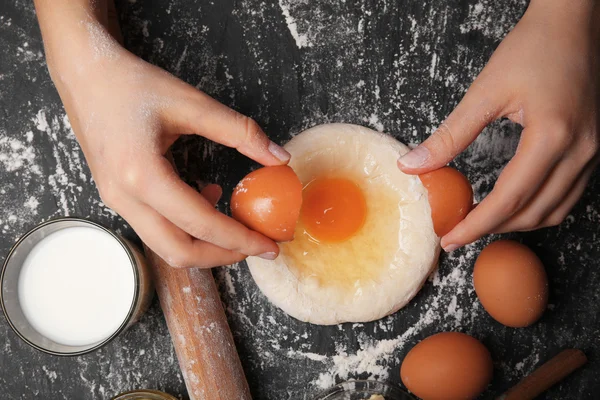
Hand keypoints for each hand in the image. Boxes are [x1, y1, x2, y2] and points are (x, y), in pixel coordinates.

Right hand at [36, 1, 286, 266]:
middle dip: (223, 255)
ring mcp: (116, 201)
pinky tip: (206, 198)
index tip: (270, 245)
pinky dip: (186, 228)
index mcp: (142, 176)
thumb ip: (240, 131)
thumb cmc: (132, 84)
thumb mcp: (191, 103)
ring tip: (238, 227)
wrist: (85, 74)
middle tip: (257, 246)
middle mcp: (124, 198)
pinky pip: (155, 229)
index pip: (201, 224)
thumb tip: (279, 158)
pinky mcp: (117, 197)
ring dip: (205, 245)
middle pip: (179, 252)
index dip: (241, 239)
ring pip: (165, 246)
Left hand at [398, 0, 598, 250]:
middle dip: (493, 229)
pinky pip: (567, 195)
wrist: (573, 23)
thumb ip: (449, 135)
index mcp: (552, 136)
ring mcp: (592, 152)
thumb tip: (414, 165)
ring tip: (481, 222)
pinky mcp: (592, 149)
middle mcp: (580, 151)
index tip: (449, 238)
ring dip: (516, 223)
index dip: (476, 225)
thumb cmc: (533, 48)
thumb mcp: (485, 92)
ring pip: (555, 210)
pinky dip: (538, 208)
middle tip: (458, 231)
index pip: (509, 199)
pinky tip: (513, 205)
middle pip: (533, 213)